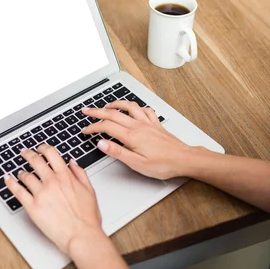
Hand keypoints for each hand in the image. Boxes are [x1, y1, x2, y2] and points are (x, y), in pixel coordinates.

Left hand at [5, 144, 102, 255]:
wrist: (81, 235)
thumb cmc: (87, 218)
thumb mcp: (89, 190)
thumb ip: (80, 173)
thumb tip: (72, 163)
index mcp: (66, 176)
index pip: (51, 154)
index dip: (43, 148)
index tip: (40, 148)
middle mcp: (52, 182)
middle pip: (35, 161)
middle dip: (28, 154)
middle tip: (24, 152)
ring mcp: (41, 194)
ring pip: (26, 175)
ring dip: (21, 171)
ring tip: (20, 172)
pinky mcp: (32, 207)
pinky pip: (17, 191)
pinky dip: (11, 183)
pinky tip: (8, 179)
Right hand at [81, 101, 198, 179]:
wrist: (184, 159)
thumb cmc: (163, 164)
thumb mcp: (136, 164)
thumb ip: (117, 152)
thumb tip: (101, 144)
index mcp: (131, 136)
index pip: (106, 127)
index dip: (93, 127)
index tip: (85, 130)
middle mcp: (138, 125)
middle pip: (113, 113)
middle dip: (97, 111)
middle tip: (86, 110)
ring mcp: (147, 123)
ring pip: (128, 106)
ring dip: (115, 104)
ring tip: (106, 105)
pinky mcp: (156, 124)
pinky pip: (144, 109)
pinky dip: (136, 107)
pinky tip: (134, 108)